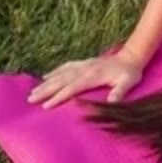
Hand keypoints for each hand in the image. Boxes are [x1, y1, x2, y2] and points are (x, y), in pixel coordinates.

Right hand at [28, 52, 145, 108]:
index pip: (72, 88)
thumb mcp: (128, 82)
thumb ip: (119, 92)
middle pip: (61, 80)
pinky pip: (65, 67)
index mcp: (92, 76)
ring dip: (46, 82)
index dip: (59, 97)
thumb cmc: (130, 73)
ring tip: (33, 91)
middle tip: (30, 99)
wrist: (131, 56)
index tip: (46, 106)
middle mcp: (84, 69)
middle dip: (45, 90)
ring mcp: (83, 65)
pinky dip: (54, 72)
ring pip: (60, 74)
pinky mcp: (83, 63)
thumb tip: (111, 102)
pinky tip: (46, 77)